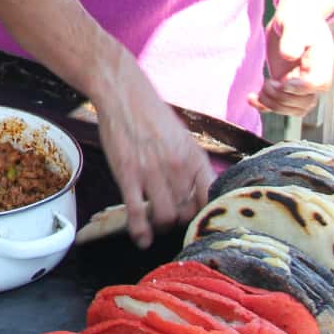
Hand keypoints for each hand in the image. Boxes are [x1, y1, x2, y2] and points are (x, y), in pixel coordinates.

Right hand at [93, 53, 213, 249]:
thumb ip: (191, 165)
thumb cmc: (152, 114)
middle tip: (172, 221)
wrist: (124, 95)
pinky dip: (140, 231)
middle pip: (187, 212)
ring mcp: (153, 173)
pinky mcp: (129, 175)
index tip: (198, 222)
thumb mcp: (183, 137)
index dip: (205, 216)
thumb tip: (199, 190)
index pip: (210, 199)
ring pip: (165, 218)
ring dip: (161, 226)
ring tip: (156, 224)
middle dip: (180, 222)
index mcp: (195, 158)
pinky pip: (137, 213)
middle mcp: (178, 167)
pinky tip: (141, 239)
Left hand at [249, 10, 333, 116]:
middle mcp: (314, 77)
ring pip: (294, 109)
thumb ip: (293, 38)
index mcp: (322, 62)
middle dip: (283, 97)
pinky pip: (280, 106)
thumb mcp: (295, 24)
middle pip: (305, 102)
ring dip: (274, 104)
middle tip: (269, 82)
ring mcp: (300, 84)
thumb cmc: (297, 19)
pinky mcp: (286, 86)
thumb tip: (289, 56)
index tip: (283, 81)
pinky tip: (252, 98)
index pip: (318, 85)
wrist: (294, 19)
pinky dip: (265, 107)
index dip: (300, 89)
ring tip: (262, 88)